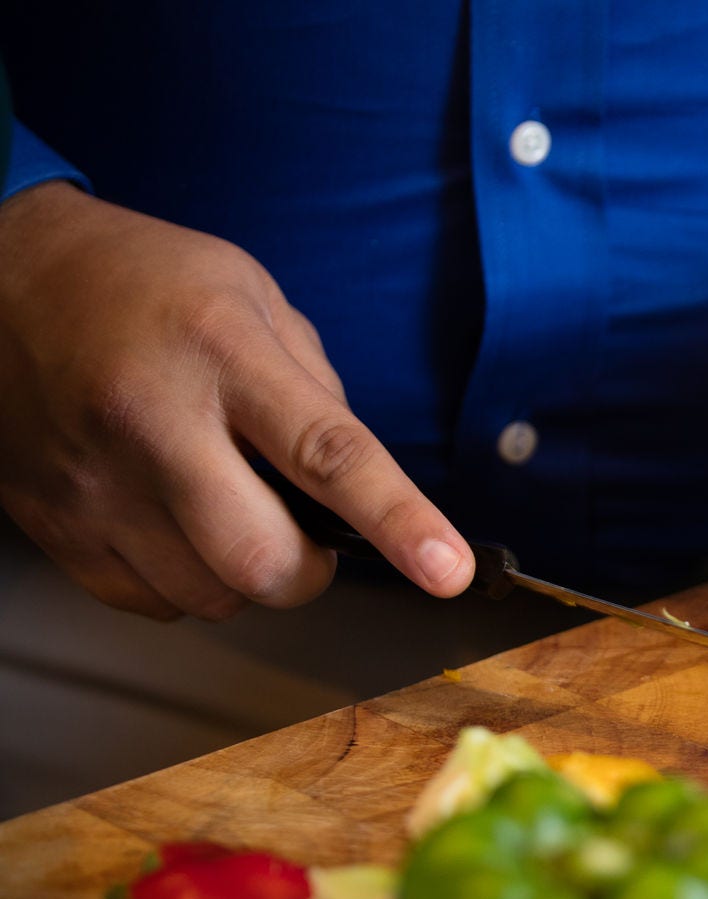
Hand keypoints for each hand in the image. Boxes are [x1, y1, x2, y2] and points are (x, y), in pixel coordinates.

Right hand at [0, 183, 472, 620]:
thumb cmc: (137, 282)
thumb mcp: (248, 296)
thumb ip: (316, 390)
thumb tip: (365, 490)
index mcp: (221, 349)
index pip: (330, 455)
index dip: (399, 522)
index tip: (447, 570)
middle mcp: (152, 420)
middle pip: (263, 561)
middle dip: (309, 568)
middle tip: (305, 528)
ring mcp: (95, 482)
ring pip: (211, 596)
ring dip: (244, 574)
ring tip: (222, 502)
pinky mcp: (56, 525)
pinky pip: (153, 603)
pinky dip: (186, 581)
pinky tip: (172, 520)